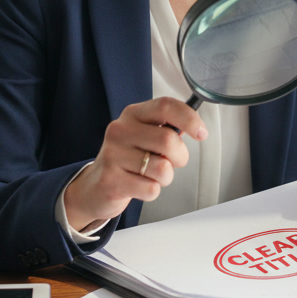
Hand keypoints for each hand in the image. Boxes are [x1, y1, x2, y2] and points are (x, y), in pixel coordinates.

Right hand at [63, 97, 206, 231]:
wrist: (95, 186)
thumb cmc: (128, 159)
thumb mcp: (144, 135)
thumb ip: (167, 129)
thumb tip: (194, 127)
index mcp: (132, 114)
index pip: (165, 106)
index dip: (189, 118)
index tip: (201, 133)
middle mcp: (120, 130)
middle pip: (168, 140)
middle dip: (179, 156)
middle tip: (171, 161)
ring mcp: (113, 155)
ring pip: (163, 168)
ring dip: (165, 177)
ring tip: (150, 175)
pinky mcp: (111, 181)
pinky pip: (151, 189)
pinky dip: (152, 191)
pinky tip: (138, 186)